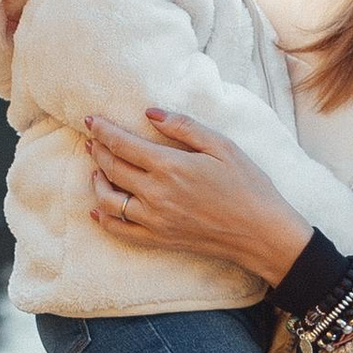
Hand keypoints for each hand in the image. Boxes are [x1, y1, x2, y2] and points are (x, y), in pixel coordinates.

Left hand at [83, 107, 309, 286]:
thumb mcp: (222, 146)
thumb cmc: (248, 185)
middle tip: (93, 139)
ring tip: (97, 169)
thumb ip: (184, 127)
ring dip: (97, 181)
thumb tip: (150, 113)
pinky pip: (120, 230)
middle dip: (97, 150)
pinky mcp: (159, 239)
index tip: (91, 120)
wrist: (261, 232)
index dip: (102, 130)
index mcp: (170, 166)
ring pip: (108, 199)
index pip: (122, 144)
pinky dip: (103, 218)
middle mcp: (155, 193)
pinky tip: (98, 209)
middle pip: (111, 168)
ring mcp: (154, 219)